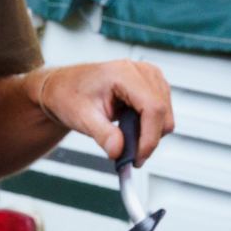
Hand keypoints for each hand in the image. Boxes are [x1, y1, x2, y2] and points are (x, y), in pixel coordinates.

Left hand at [31, 61, 174, 164]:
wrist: (65, 87)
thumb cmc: (70, 95)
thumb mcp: (82, 117)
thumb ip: (102, 134)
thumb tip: (119, 151)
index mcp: (124, 73)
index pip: (153, 108)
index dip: (150, 137)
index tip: (137, 158)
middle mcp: (142, 71)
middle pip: (163, 113)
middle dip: (149, 139)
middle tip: (128, 156)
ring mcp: (150, 76)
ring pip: (165, 115)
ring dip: (149, 134)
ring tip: (123, 139)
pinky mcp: (153, 85)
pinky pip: (162, 113)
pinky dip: (149, 127)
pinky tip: (129, 128)